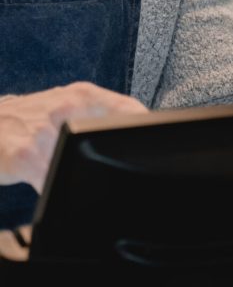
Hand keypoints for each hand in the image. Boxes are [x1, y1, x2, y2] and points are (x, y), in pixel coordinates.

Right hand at [0, 82, 146, 192]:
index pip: (129, 109)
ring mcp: (45, 131)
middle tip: (126, 175)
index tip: (153, 149)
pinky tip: (57, 190)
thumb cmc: (29, 116)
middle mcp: (66, 108)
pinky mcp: (25, 155)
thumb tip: (137, 129)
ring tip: (87, 184)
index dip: (145, 131)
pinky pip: (52, 180)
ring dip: (87, 179)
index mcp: (83, 95)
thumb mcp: (67, 103)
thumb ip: (99, 113)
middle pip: (109, 137)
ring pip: (79, 162)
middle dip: (118, 160)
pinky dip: (59, 190)